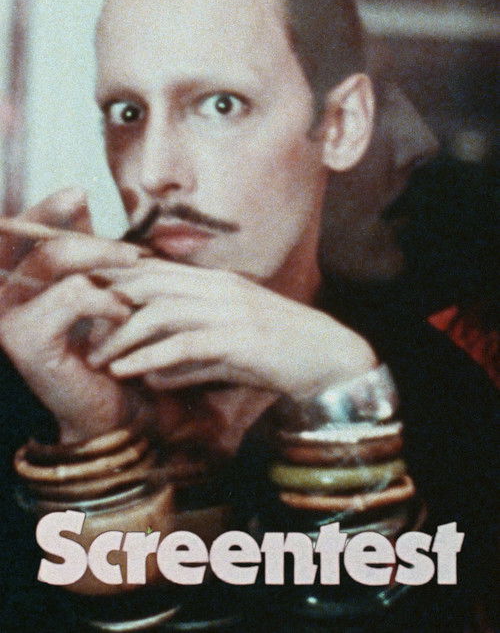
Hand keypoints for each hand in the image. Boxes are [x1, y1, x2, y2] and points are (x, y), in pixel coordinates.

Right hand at [0, 190, 150, 441]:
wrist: (113, 410)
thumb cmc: (106, 345)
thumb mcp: (93, 286)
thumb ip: (78, 247)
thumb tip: (77, 196)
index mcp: (9, 281)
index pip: (14, 228)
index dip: (43, 208)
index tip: (79, 196)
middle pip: (34, 237)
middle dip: (87, 233)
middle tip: (133, 249)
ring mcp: (6, 318)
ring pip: (55, 259)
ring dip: (105, 260)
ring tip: (137, 280)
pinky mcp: (25, 340)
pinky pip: (73, 294)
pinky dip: (107, 299)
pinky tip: (123, 315)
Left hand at [87, 260, 377, 397]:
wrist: (333, 360)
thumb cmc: (280, 355)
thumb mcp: (227, 353)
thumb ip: (189, 359)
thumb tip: (151, 374)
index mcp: (215, 283)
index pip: (153, 272)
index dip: (114, 283)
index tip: (84, 305)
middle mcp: (218, 288)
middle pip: (148, 282)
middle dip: (108, 303)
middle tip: (78, 327)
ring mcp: (230, 309)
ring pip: (160, 311)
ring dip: (122, 335)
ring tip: (96, 357)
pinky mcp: (240, 337)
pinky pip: (184, 342)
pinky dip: (149, 357)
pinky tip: (126, 371)